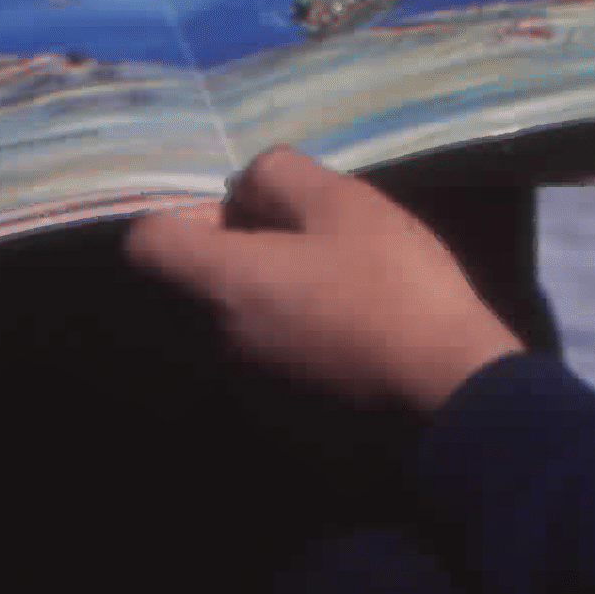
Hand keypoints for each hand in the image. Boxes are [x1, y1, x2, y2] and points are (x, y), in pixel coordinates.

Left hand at [126, 145, 522, 413]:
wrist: (449, 395)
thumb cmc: (389, 286)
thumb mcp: (340, 201)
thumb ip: (276, 176)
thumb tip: (245, 191)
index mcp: (220, 286)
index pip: (145, 244)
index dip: (181, 211)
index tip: (242, 208)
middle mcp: (215, 343)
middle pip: (190, 281)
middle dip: (233, 247)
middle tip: (302, 234)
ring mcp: (247, 386)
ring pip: (229, 318)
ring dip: (265, 290)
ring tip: (334, 277)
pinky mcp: (282, 417)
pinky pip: (263, 355)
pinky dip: (289, 331)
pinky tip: (347, 321)